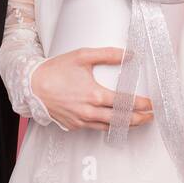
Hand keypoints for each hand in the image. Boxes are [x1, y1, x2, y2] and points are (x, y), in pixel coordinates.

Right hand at [30, 47, 153, 132]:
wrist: (32, 86)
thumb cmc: (55, 70)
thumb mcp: (83, 56)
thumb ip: (108, 54)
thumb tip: (129, 54)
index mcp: (94, 95)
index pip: (125, 103)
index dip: (141, 104)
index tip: (151, 104)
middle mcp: (89, 112)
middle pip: (121, 120)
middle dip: (139, 118)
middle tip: (150, 116)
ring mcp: (81, 121)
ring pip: (109, 128)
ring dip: (126, 125)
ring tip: (137, 121)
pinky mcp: (74, 125)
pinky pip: (95, 128)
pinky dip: (107, 126)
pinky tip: (113, 122)